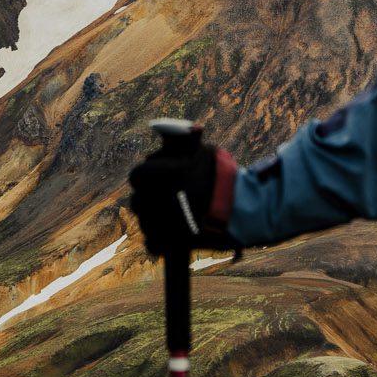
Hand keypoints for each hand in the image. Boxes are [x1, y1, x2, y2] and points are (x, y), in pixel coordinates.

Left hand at [128, 130, 239, 256]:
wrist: (239, 210)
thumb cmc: (221, 177)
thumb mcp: (202, 151)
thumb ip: (182, 144)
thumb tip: (171, 131)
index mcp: (153, 176)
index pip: (137, 175)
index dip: (149, 176)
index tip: (161, 179)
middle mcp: (148, 200)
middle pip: (138, 200)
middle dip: (151, 198)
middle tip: (171, 197)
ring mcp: (155, 225)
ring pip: (145, 222)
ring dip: (156, 218)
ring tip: (179, 216)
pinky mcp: (165, 245)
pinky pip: (152, 243)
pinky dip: (161, 239)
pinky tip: (176, 232)